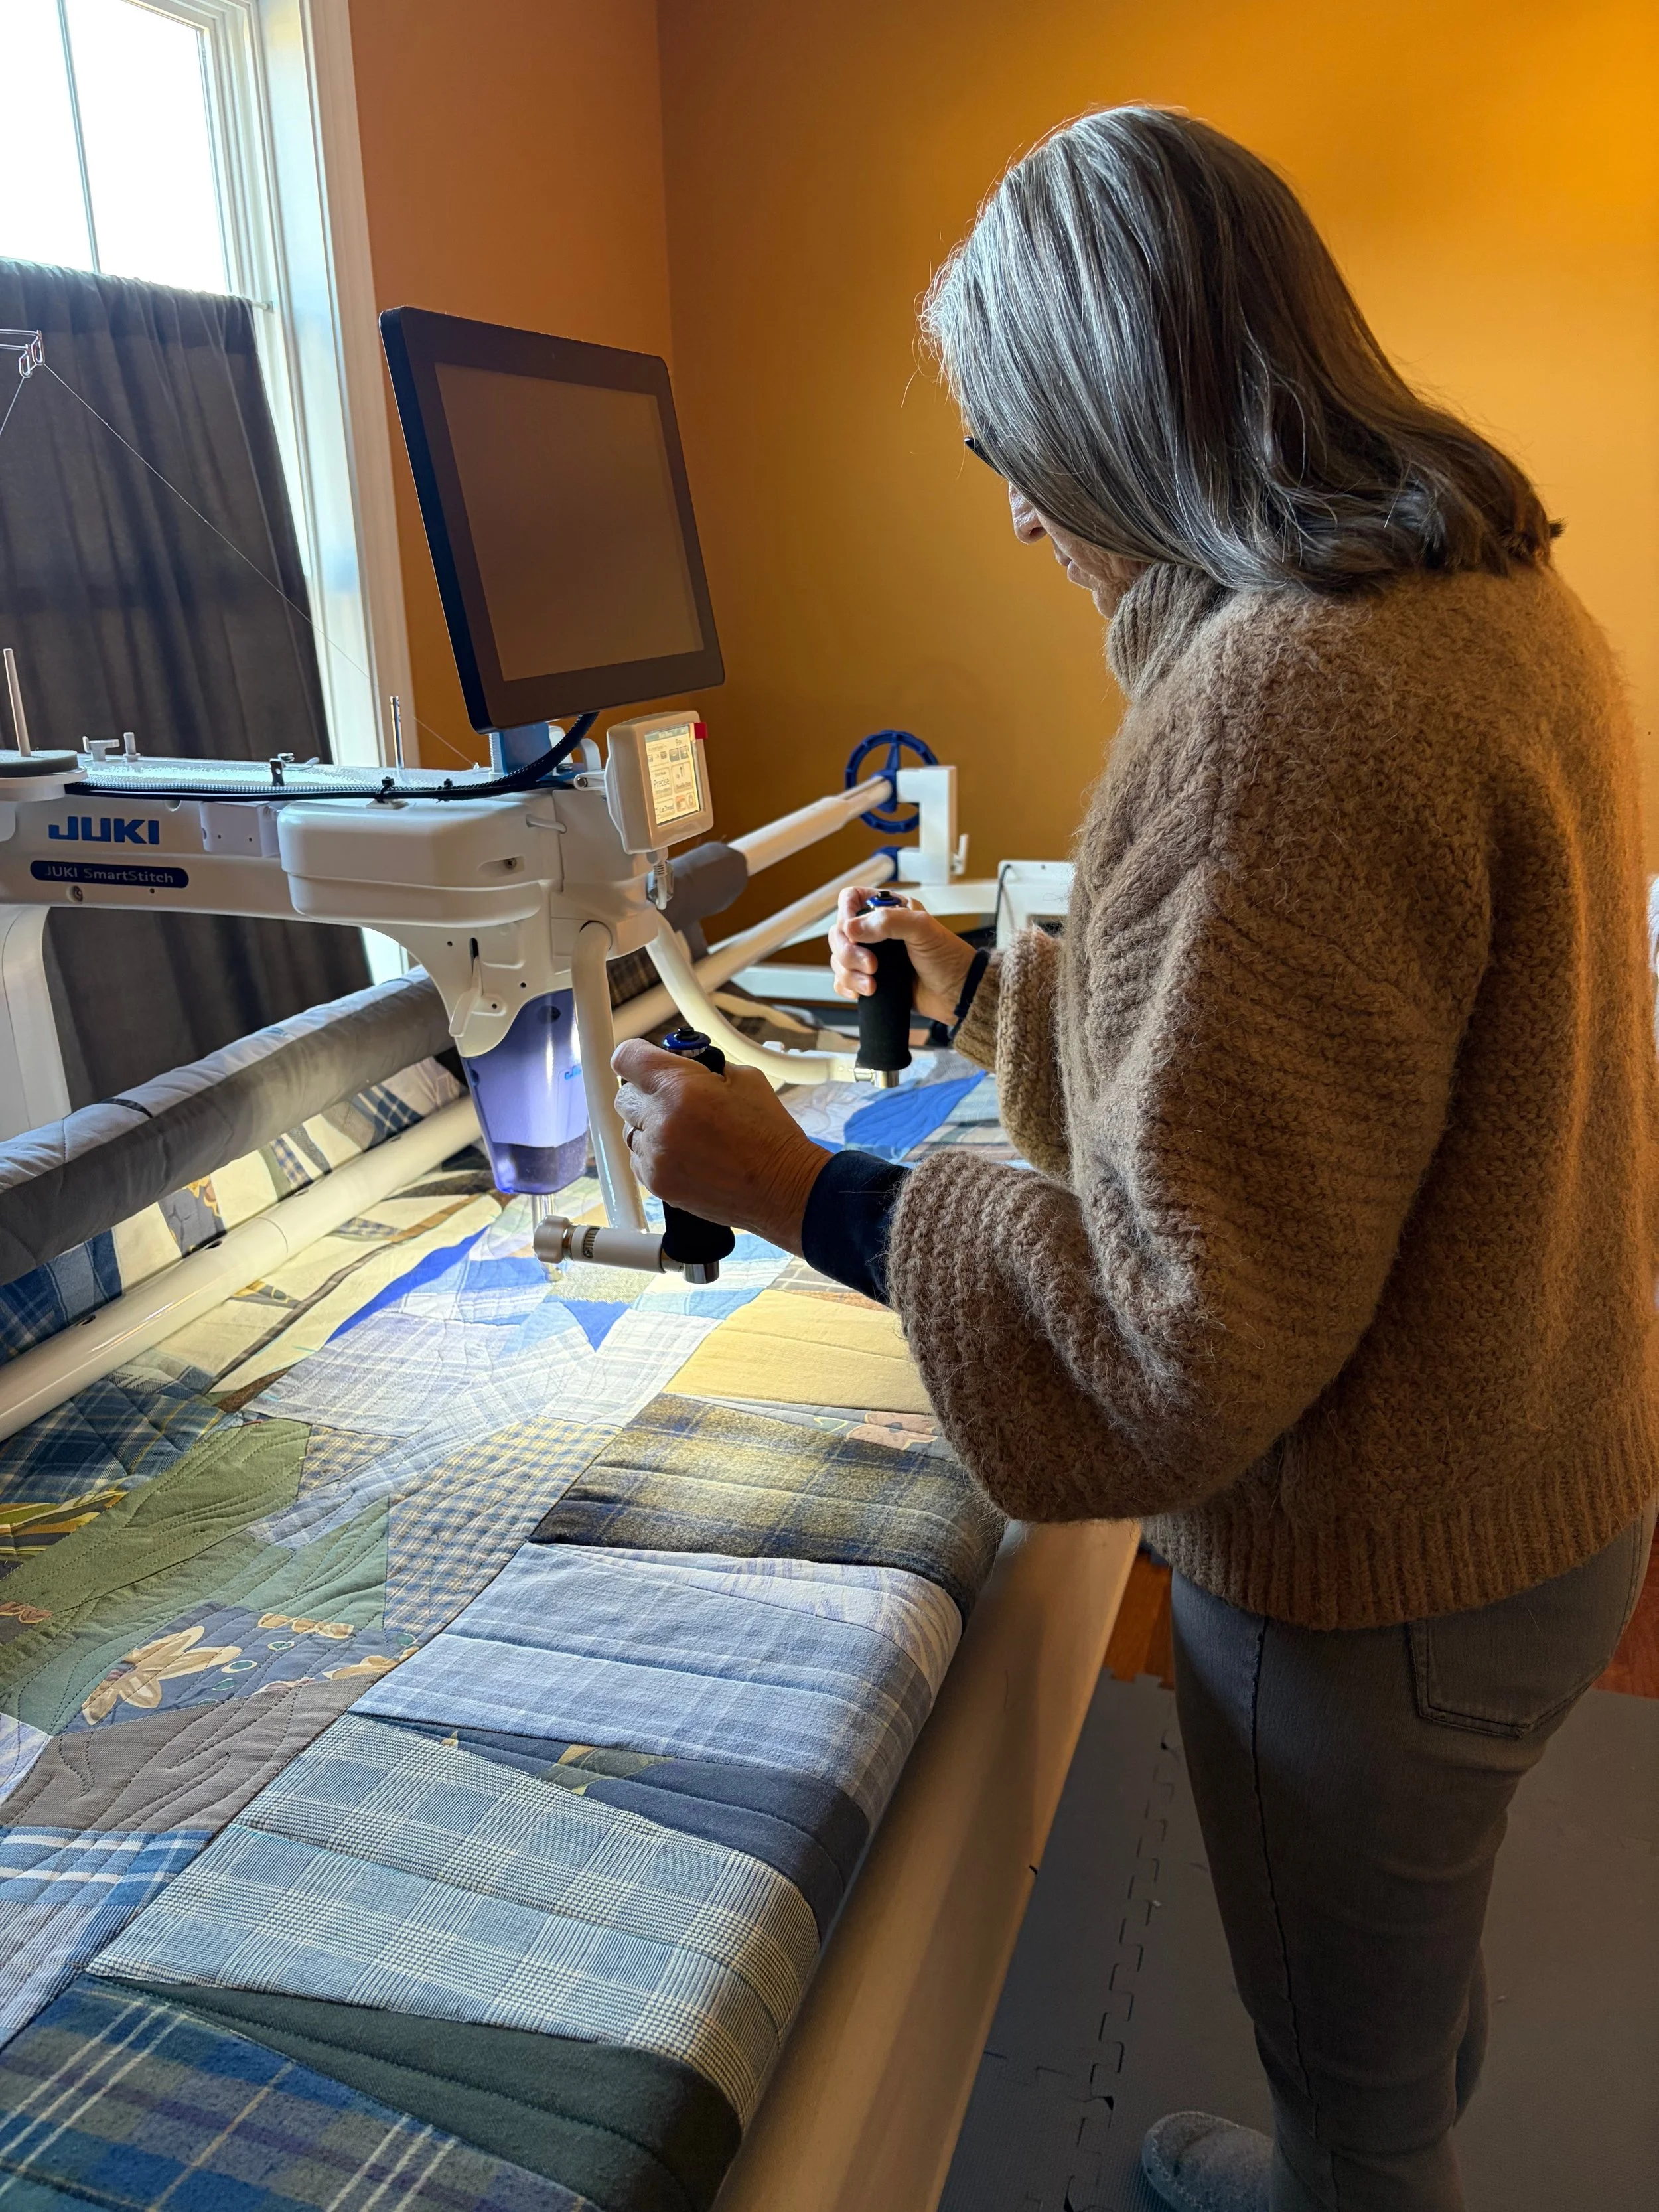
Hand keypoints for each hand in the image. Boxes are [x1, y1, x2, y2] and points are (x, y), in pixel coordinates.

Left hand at [611, 1039, 828, 1253]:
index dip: (635, 1056)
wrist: (783, 1188)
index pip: (626, 1058)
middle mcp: (661, 1122)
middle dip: (646, 1092)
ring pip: (630, 1130)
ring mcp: (656, 1157)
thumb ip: (703, 1067)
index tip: (642, 1060)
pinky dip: (655, 1153)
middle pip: (624, 1097)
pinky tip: (685, 1153)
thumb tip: (682, 1063)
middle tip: (674, 1098)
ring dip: (649, 1126)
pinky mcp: (658, 1184)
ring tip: (685, 1131)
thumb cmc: (770, 1136)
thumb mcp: (745, 1078)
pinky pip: (639, 1159)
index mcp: (680, 1088)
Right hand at [828, 888, 977, 1025]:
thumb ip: (888, 921)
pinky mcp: (871, 980)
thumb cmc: (950, 959)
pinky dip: (848, 986)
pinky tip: (865, 991)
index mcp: (890, 911)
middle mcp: (878, 932)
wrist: (958, 995)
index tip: (854, 933)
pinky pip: (843, 980)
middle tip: (871, 965)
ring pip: (839, 958)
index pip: (852, 900)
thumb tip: (852, 928)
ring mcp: (873, 956)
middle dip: (848, 952)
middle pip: (839, 932)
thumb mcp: (923, 929)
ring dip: (850, 973)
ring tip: (873, 984)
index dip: (846, 915)